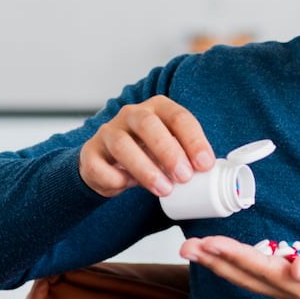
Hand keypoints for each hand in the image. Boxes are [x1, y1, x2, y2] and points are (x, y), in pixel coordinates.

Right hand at [79, 95, 215, 197]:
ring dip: (146, 169)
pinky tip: (128, 186)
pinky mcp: (90, 153)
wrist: (106, 164)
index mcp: (157, 109)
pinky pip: (100, 166)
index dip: (194, 140)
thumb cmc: (146, 154)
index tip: (205, 165)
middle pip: (149, 124)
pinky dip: (116, 179)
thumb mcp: (169, 149)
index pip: (178, 117)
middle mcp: (131, 114)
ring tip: (164, 190)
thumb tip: (209, 172)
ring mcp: (108, 132)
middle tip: (184, 177)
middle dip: (169, 151)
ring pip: (122, 144)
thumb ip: (186, 156)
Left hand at [179, 236, 299, 298]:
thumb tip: (296, 268)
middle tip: (187, 247)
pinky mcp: (288, 281)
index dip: (235, 256)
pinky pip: (254, 273)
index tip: (212, 244)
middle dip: (214, 261)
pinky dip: (234, 263)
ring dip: (219, 263)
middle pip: (244, 276)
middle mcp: (288, 290)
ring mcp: (287, 288)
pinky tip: (220, 256)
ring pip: (245, 276)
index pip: (261, 268)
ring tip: (195, 250)